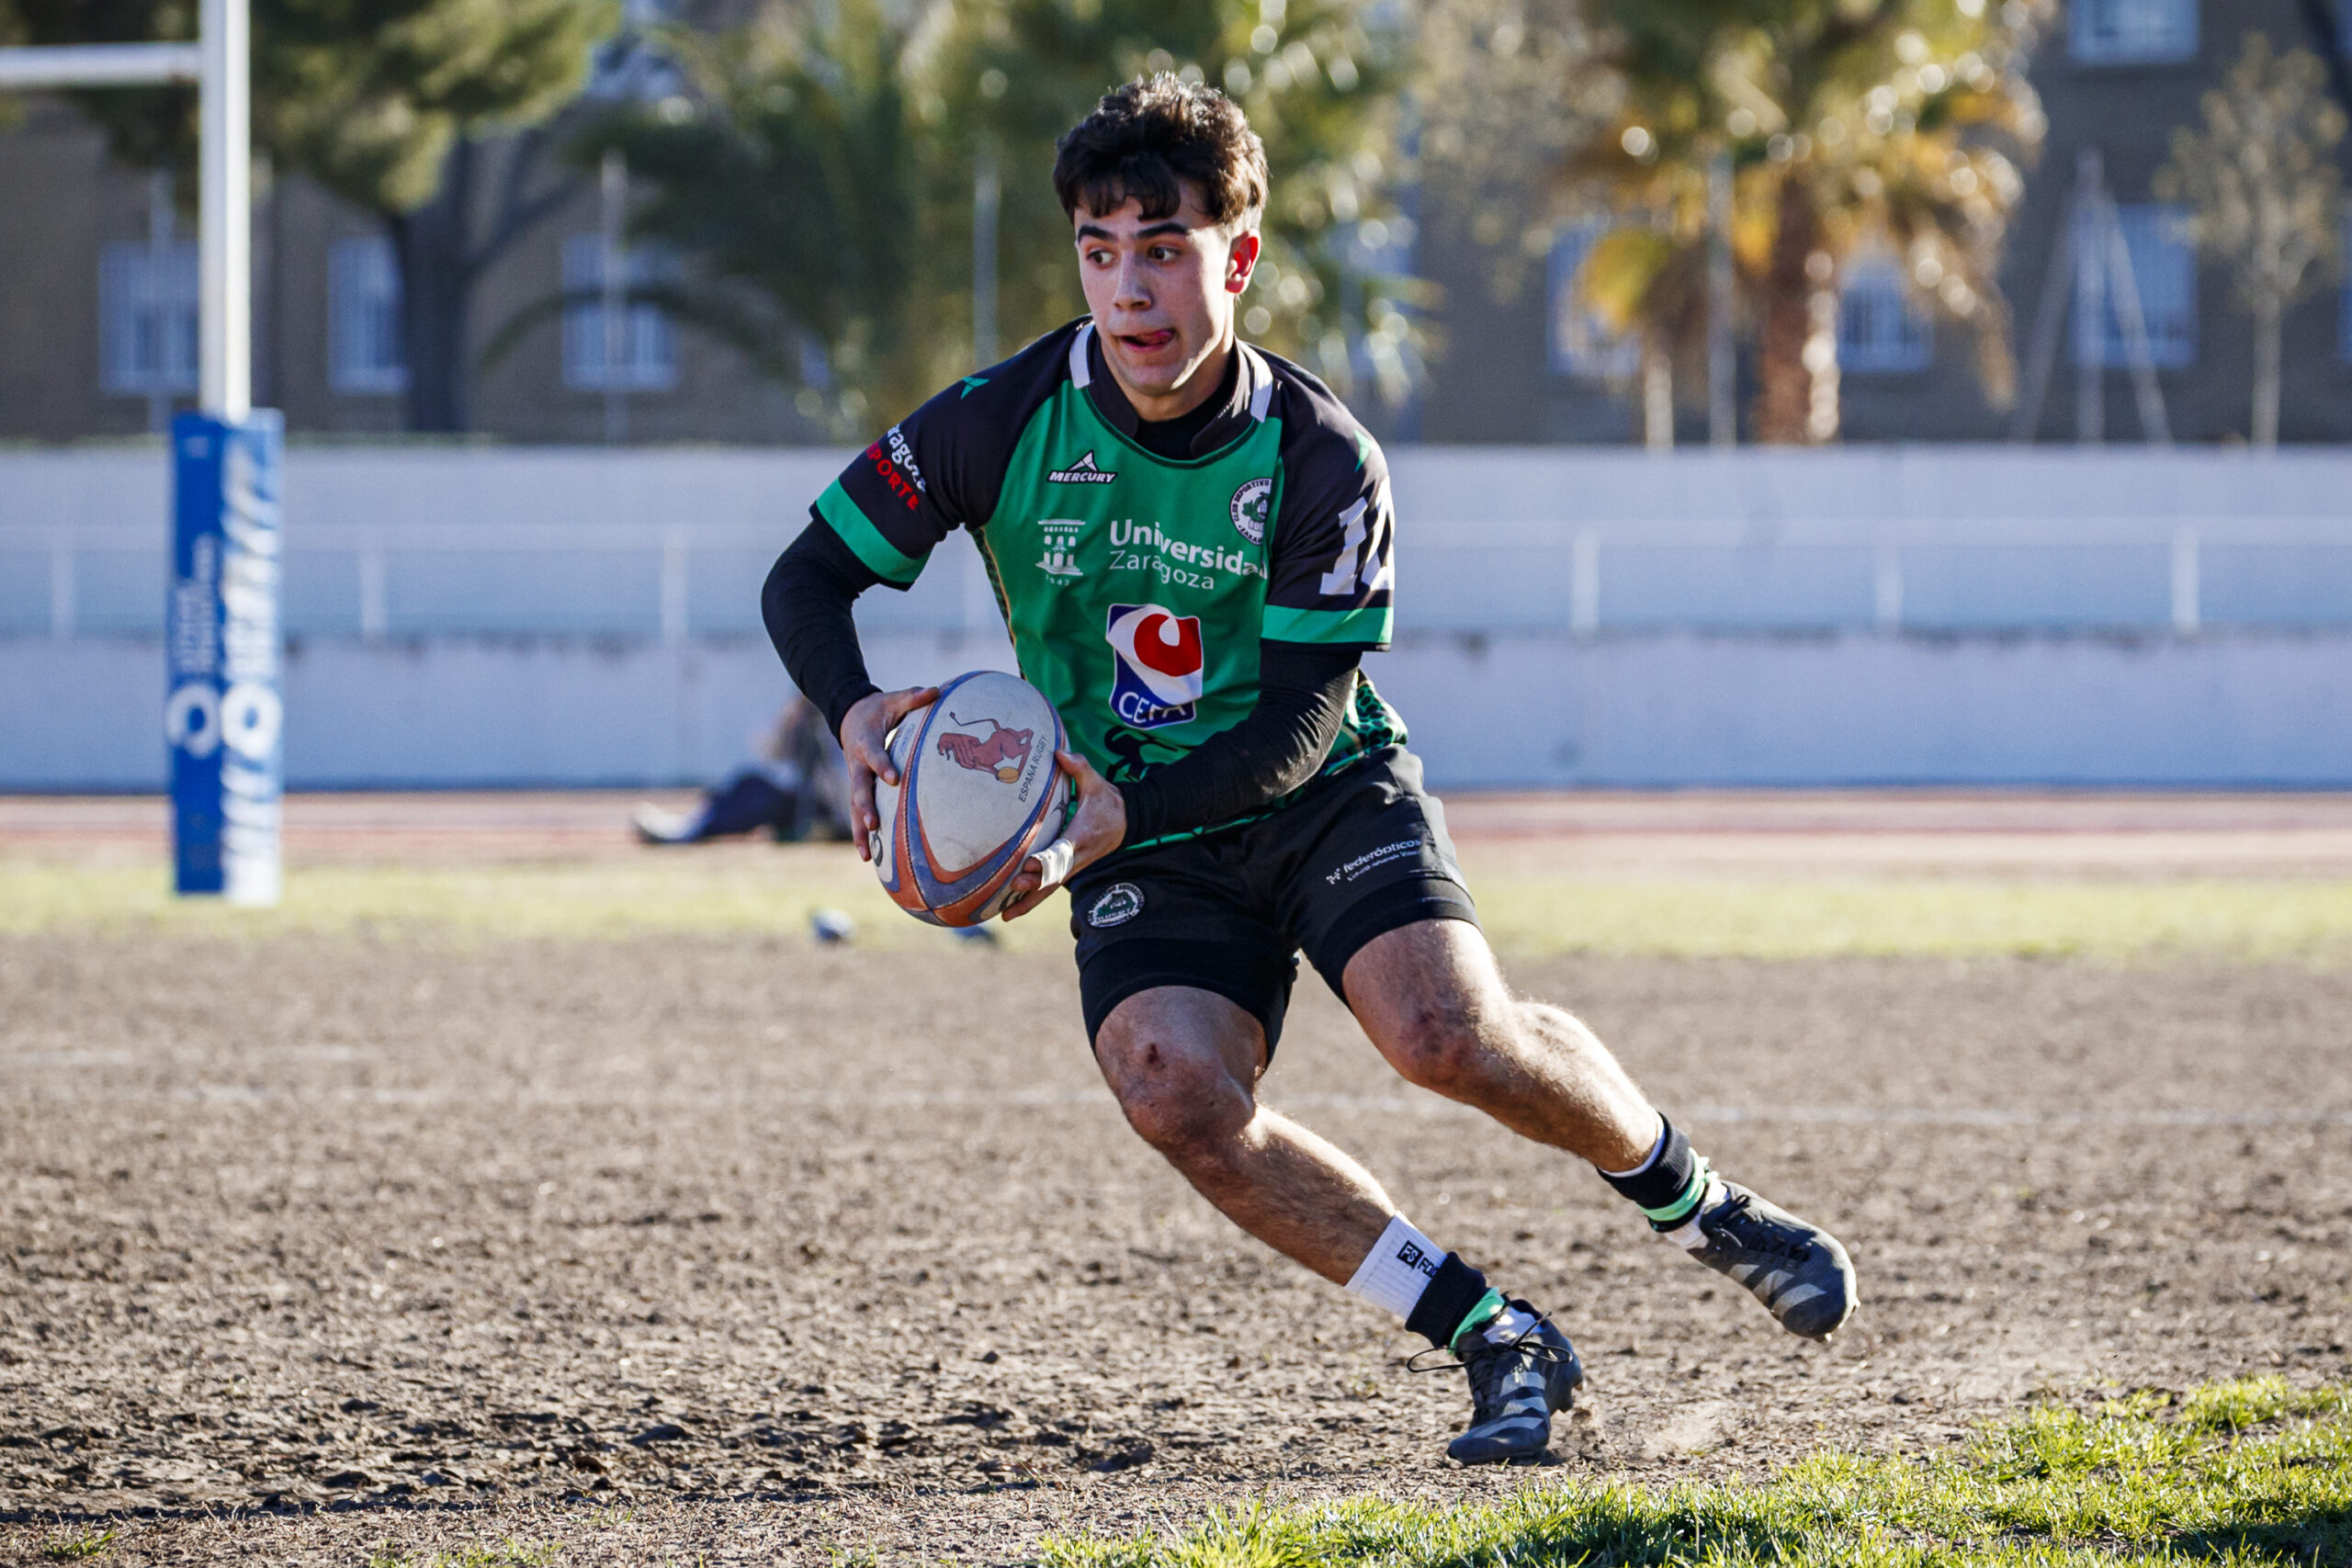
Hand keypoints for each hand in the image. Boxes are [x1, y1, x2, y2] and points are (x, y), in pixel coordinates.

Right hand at [839, 684, 939, 861]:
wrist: (849, 716)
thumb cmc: (878, 709)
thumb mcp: (893, 699)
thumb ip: (913, 697)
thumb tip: (936, 690)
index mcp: (866, 742)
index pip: (875, 755)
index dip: (882, 766)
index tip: (893, 778)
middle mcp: (857, 765)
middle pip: (858, 788)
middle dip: (865, 807)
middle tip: (873, 824)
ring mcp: (855, 780)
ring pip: (855, 808)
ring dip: (859, 830)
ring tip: (865, 854)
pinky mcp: (858, 790)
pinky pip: (857, 814)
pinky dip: (861, 835)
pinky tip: (868, 857)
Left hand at [999, 750, 1125, 920]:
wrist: (1128, 821)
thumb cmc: (1108, 801)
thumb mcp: (1097, 782)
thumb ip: (1079, 767)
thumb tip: (1059, 753)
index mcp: (1081, 836)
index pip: (1062, 852)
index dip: (1046, 860)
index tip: (1028, 865)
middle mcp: (1076, 856)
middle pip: (1054, 878)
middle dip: (1033, 886)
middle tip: (1010, 889)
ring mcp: (1073, 866)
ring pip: (1050, 889)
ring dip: (1029, 902)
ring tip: (1005, 915)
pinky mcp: (1068, 870)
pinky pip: (1049, 888)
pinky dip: (1032, 900)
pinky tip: (1011, 909)